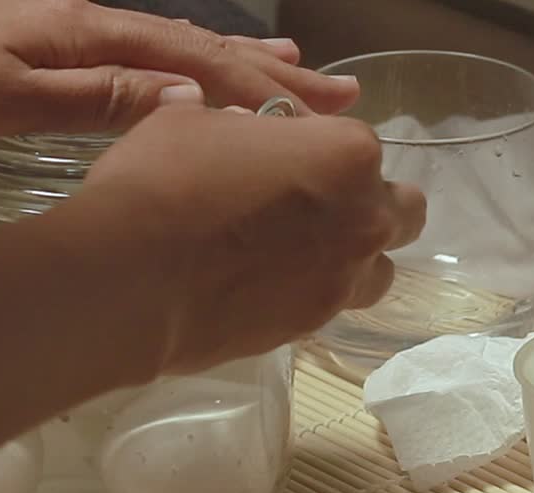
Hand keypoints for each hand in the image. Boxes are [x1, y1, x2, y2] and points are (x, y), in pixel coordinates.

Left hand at [0, 0, 359, 142]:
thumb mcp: (1, 90)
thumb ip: (96, 95)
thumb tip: (186, 102)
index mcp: (86, 34)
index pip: (196, 61)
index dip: (263, 87)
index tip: (322, 106)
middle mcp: (86, 28)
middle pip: (197, 49)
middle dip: (268, 73)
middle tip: (334, 90)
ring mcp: (62, 39)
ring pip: (169, 55)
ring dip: (232, 69)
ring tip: (286, 74)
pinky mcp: (36, 58)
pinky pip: (133, 67)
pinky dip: (178, 79)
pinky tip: (185, 92)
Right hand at [37, 104, 425, 374]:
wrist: (131, 281)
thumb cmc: (161, 183)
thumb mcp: (190, 122)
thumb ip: (235, 125)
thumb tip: (241, 130)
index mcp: (346, 154)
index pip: (360, 145)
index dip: (322, 149)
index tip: (287, 156)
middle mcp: (363, 220)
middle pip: (402, 211)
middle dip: (368, 204)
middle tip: (314, 204)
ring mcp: (341, 282)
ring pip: (379, 270)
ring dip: (353, 258)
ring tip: (300, 256)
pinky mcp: (310, 329)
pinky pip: (329, 305)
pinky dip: (310, 294)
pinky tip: (265, 288)